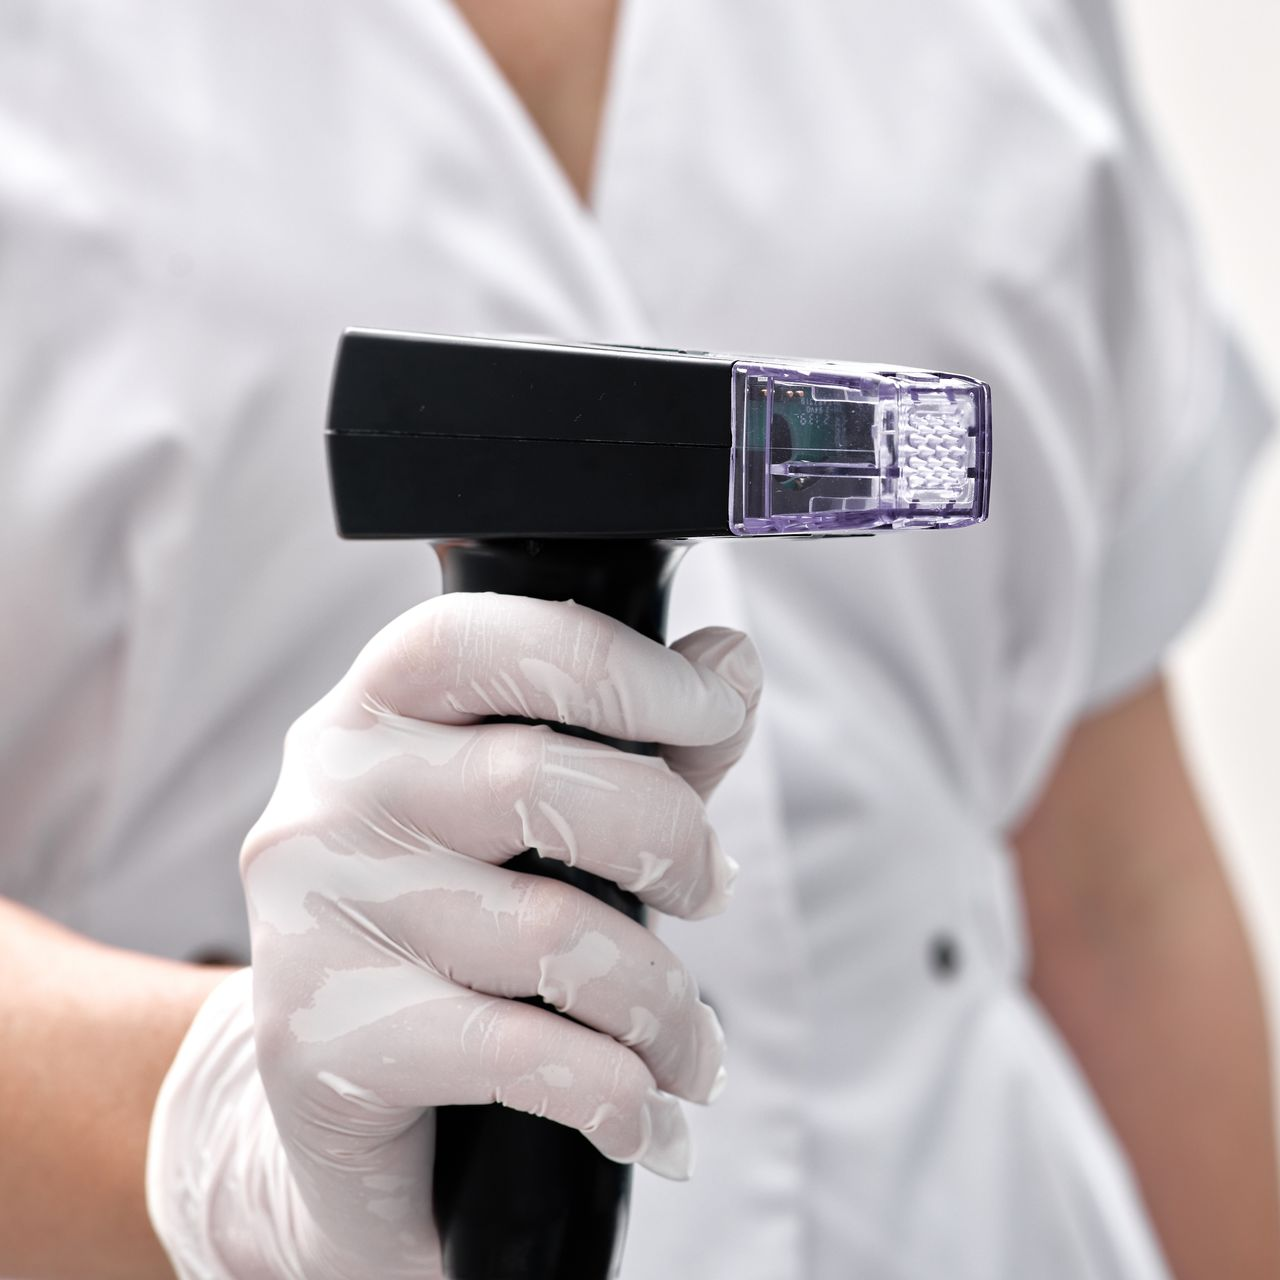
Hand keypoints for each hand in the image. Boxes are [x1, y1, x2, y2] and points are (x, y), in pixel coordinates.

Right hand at [147, 593, 761, 1278]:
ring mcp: (310, 916)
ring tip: (688, 1047)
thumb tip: (734, 659)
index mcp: (377, 712)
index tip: (713, 712)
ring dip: (662, 1004)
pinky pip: (519, 1054)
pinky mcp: (317, 1041)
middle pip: (533, 780)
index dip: (612, 668)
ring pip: (548, 934)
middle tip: (708, 889)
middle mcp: (326, 794)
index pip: (480, 642)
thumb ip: (648, 743)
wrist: (338, 1091)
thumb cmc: (465, 929)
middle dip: (670, 839)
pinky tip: (642, 1117)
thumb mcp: (553, 818)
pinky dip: (616, 1093)